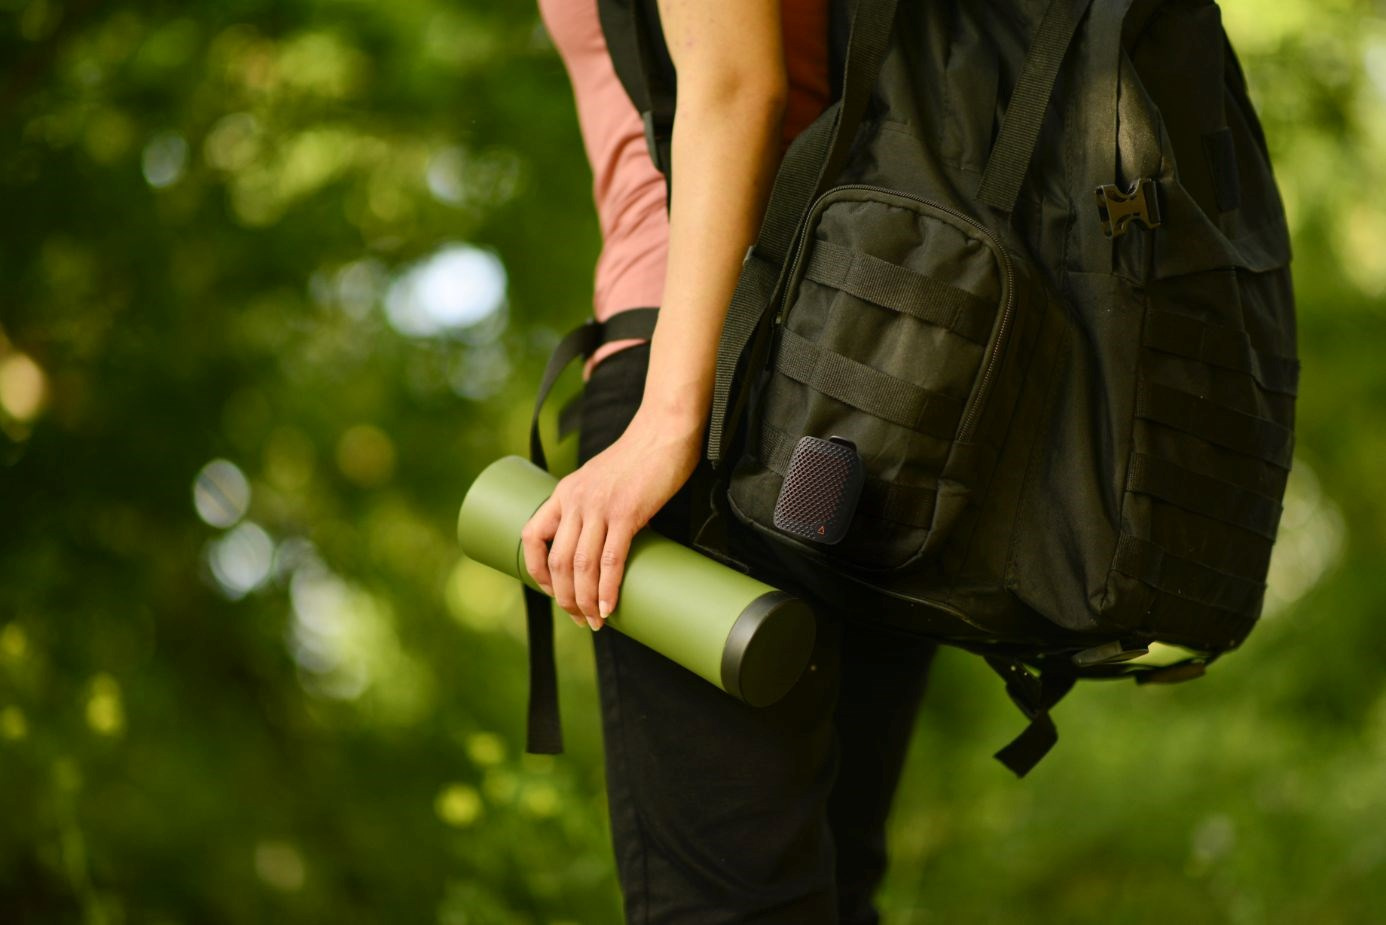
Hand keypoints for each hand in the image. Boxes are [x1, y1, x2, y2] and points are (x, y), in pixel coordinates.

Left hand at [520, 407, 702, 629]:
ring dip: (585, 601)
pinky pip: (610, 559)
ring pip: (580, 566)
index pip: (532, 536)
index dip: (537, 571)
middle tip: (579, 619)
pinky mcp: (627, 511)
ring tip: (594, 623)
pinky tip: (609, 607)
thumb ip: (598, 506)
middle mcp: (575, 500)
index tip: (553, 592)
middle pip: (557, 561)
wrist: (665, 429)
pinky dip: (607, 589)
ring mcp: (599, 506)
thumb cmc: (642, 457)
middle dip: (565, 598)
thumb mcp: (604, 479)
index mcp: (565, 492)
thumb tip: (606, 543)